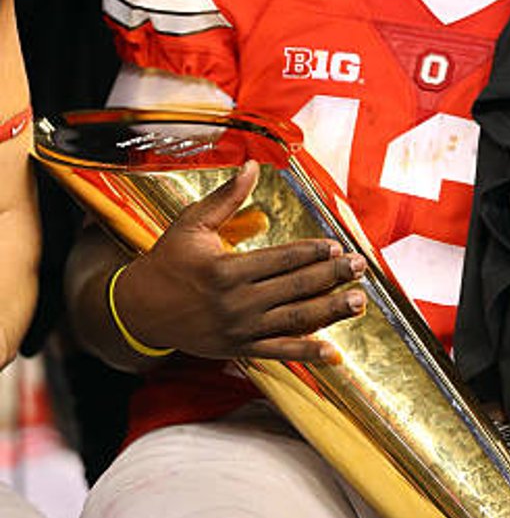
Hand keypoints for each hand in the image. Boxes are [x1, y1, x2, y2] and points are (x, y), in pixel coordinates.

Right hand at [114, 162, 366, 361]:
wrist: (140, 310)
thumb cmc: (168, 261)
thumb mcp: (192, 224)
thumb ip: (227, 197)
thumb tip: (252, 165)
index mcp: (226, 269)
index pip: (280, 259)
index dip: (311, 253)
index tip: (336, 245)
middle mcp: (236, 301)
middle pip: (294, 288)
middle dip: (331, 276)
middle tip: (360, 267)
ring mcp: (240, 329)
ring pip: (294, 320)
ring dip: (330, 311)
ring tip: (358, 302)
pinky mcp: (239, 348)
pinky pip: (280, 352)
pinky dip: (308, 353)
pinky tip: (335, 352)